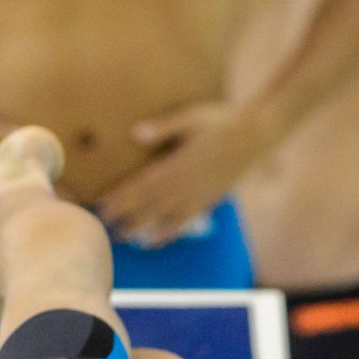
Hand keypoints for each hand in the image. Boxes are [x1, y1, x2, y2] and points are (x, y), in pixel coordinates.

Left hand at [98, 102, 266, 247]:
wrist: (257, 135)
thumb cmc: (222, 121)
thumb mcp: (192, 118)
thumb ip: (164, 128)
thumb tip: (134, 133)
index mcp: (178, 164)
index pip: (142, 185)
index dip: (121, 197)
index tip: (101, 206)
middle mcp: (186, 185)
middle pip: (149, 205)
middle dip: (125, 217)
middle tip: (104, 228)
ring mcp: (198, 195)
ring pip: (165, 218)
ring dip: (142, 229)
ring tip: (124, 239)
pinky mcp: (209, 200)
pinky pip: (185, 221)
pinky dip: (168, 233)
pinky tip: (156, 240)